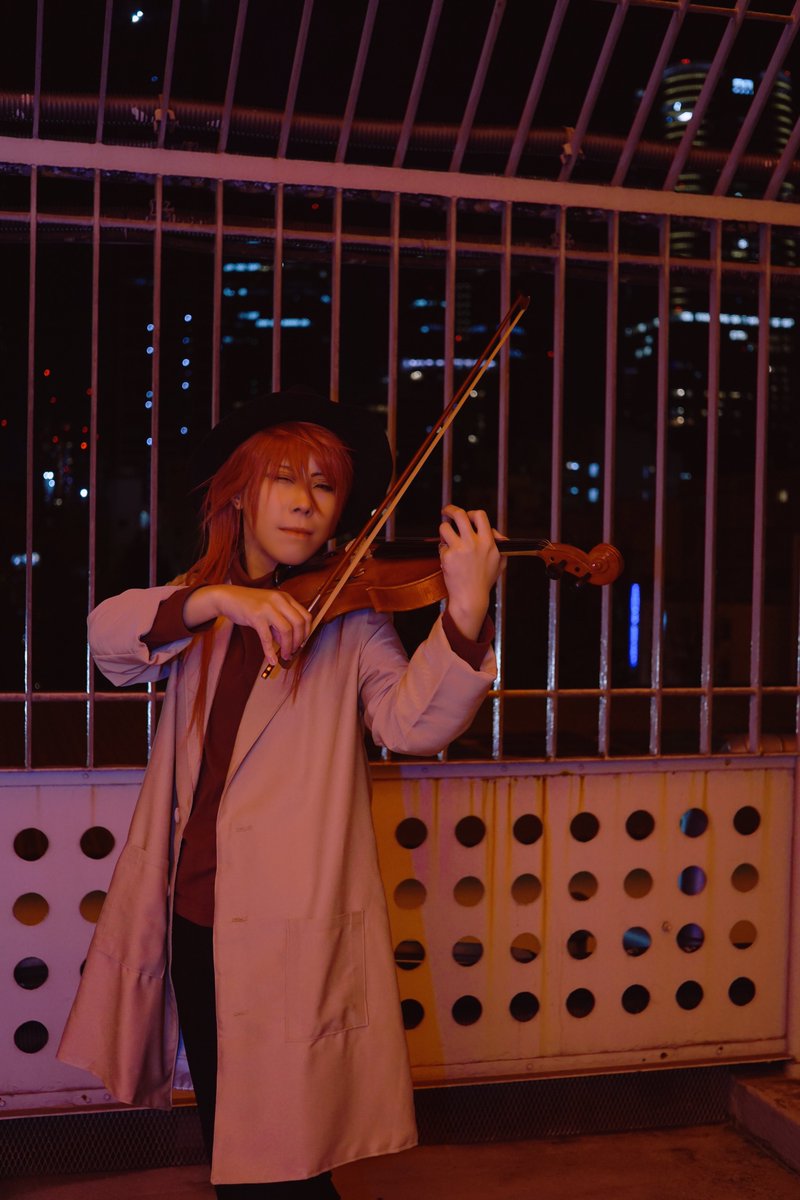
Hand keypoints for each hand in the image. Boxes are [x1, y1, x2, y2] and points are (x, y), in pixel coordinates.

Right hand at [183, 585, 311, 667]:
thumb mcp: (269, 609)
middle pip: (299, 623)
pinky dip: (270, 651)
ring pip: (286, 630)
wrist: (228, 598)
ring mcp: (268, 607)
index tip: (302, 642)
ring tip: (284, 656)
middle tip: (293, 651)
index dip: (306, 632)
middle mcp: (279, 600)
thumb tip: (288, 643)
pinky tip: (271, 660)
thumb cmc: (250, 605)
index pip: (305, 616)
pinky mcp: (256, 616)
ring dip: (288, 647)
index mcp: (285, 598)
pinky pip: (267, 637)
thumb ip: (279, 624)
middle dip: (299, 641)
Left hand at [438, 505, 501, 640]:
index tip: (466, 516)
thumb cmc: (484, 580)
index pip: (479, 515)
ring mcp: (460, 549)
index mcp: (488, 542)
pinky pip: (441, 546)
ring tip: (446, 539)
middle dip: (450, 510)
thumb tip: (498, 534)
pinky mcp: (448, 556)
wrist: (471, 597)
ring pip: (445, 528)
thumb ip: (501, 546)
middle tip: (446, 511)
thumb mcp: (500, 562)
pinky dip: (443, 551)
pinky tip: (448, 560)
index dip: (471, 513)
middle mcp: (474, 542)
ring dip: (444, 531)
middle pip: (459, 514)